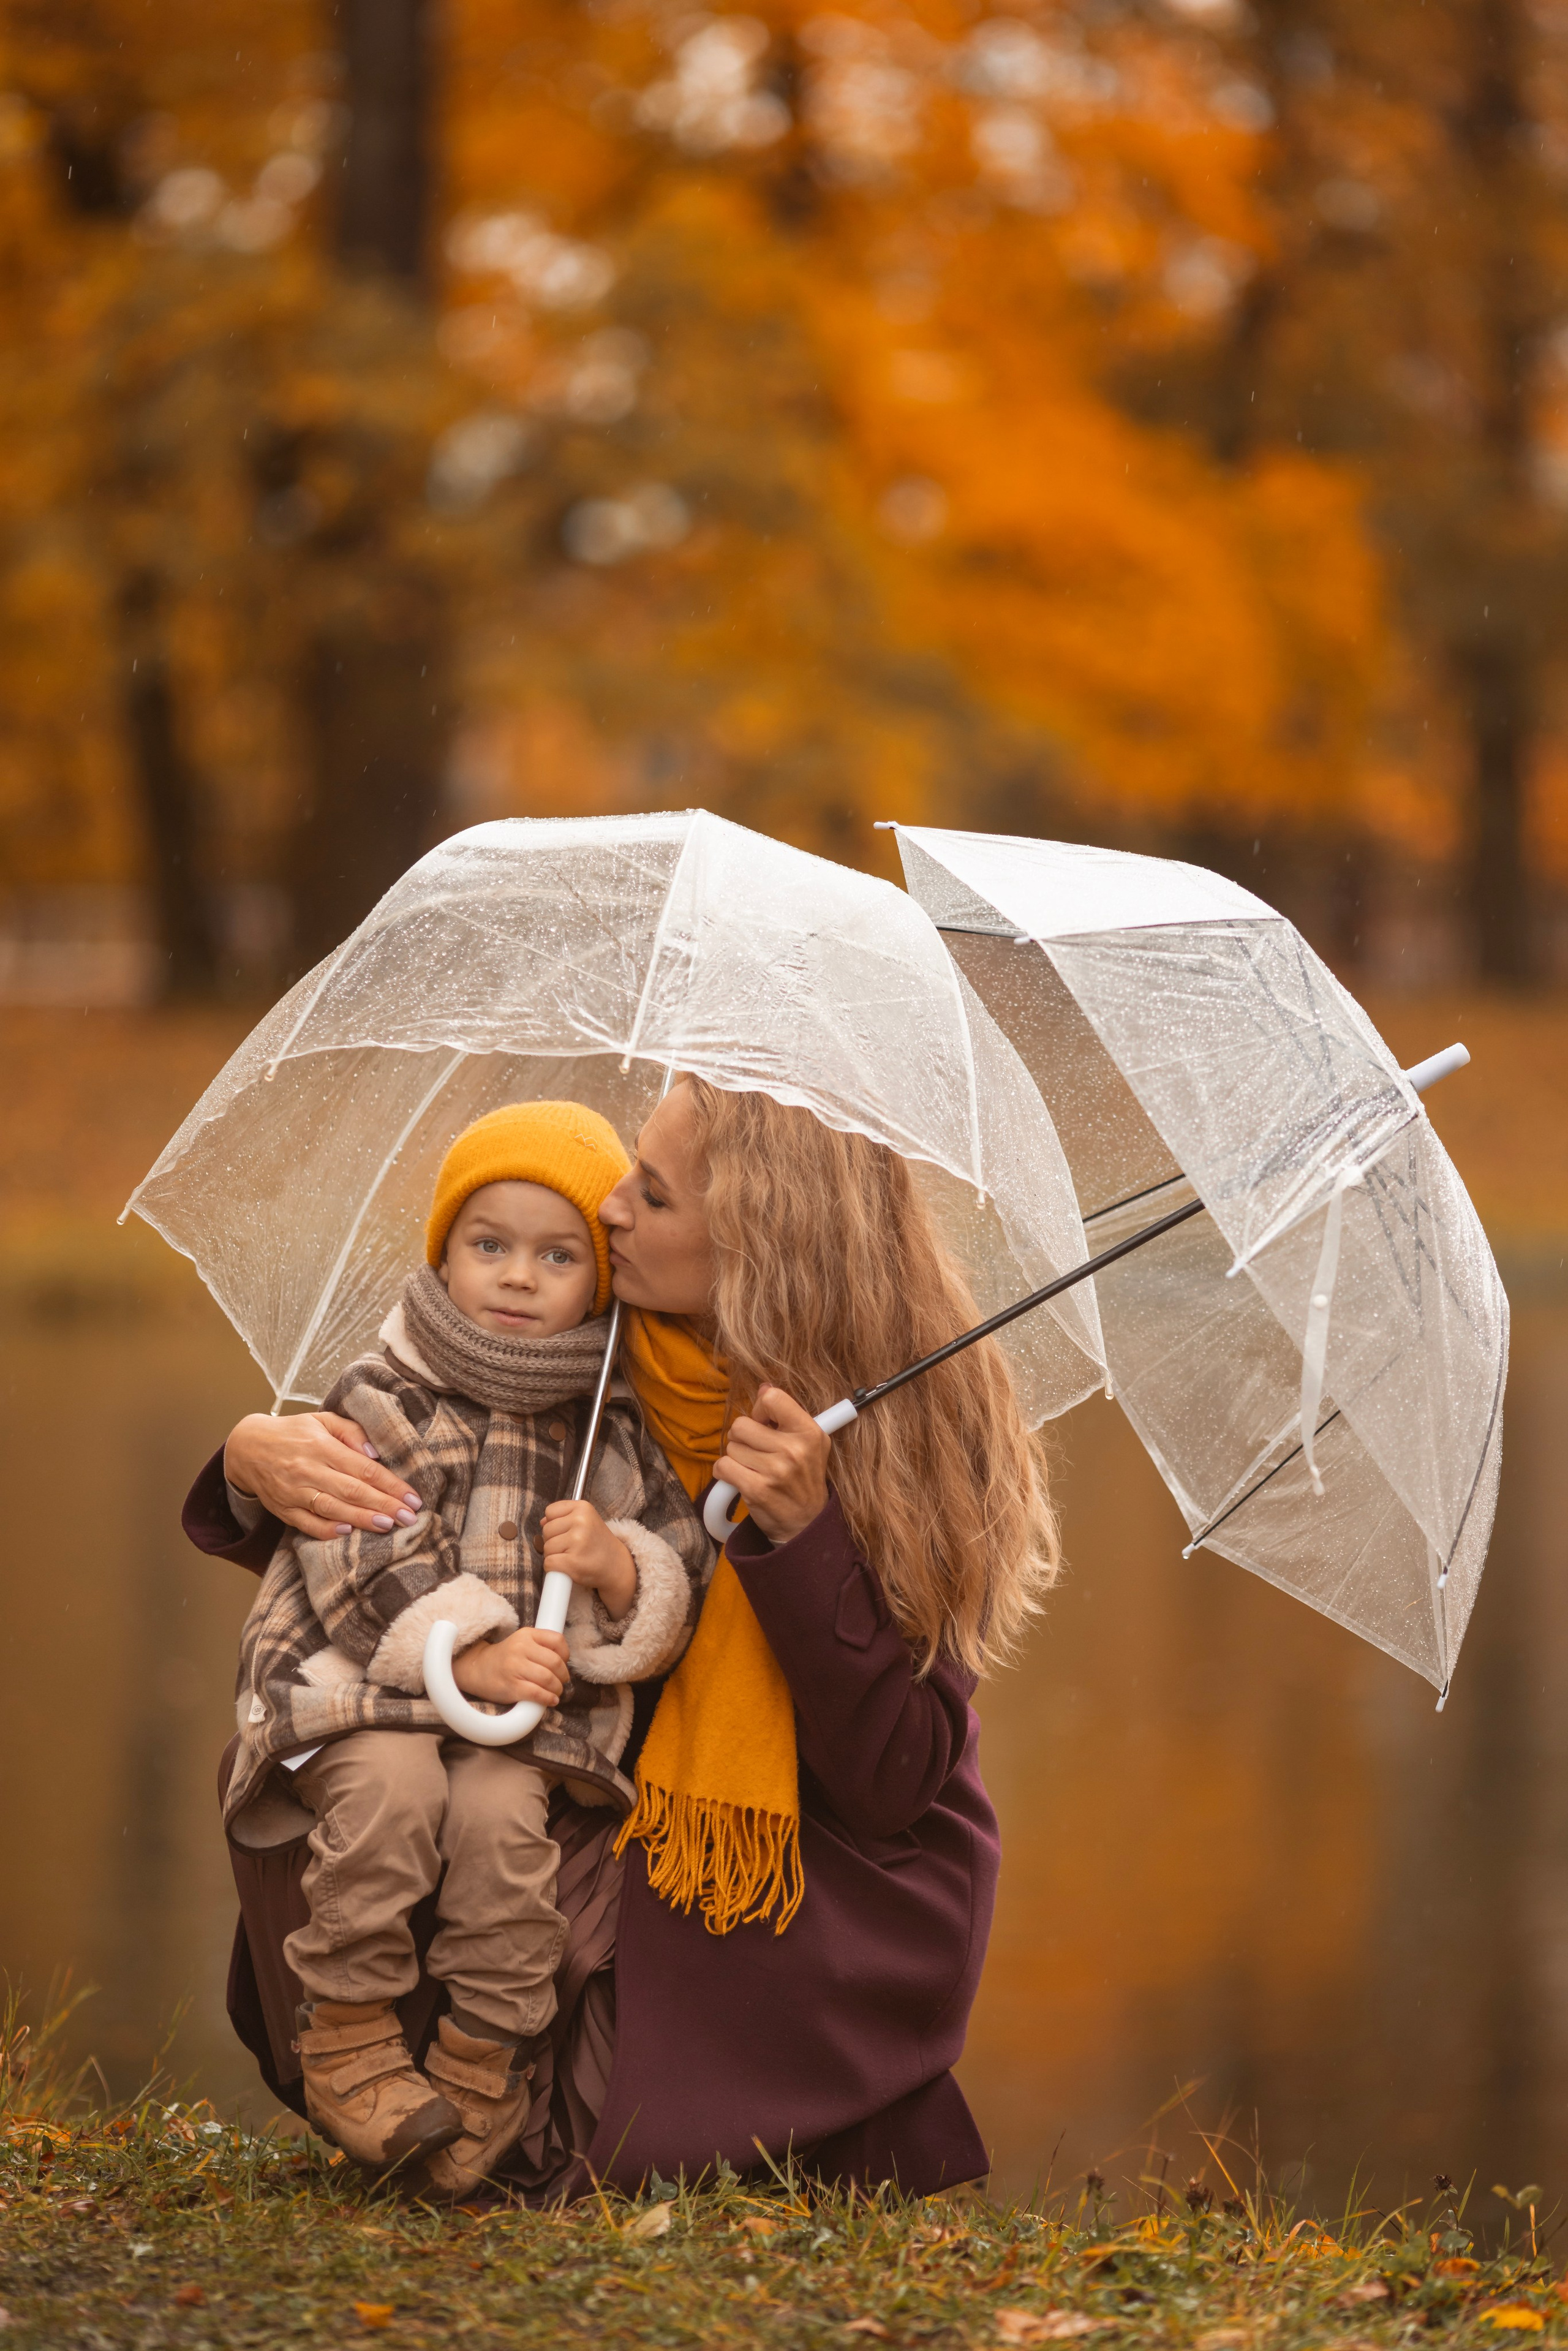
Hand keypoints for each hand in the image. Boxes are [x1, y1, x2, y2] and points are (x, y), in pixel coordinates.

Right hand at [223, 1411, 422, 1539]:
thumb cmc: (293, 1432)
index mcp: (321, 1446)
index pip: (363, 1468)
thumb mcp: (323, 1420)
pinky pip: (307, 1524)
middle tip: (410, 1517)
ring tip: (388, 1526)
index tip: (413, 1497)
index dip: (391, 1484)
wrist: (248, 1448)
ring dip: (361, 1519)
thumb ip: (352, 1432)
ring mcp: (293, 1492)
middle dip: (384, 1505)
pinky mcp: (282, 1509)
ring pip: (332, 1509)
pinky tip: (348, 1533)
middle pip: (352, 1490)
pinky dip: (327, 1530)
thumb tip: (375, 1454)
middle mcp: (307, 1469)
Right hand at [451, 1625, 569, 1709]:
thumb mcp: (521, 1642)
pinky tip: (551, 1700)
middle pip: (555, 1662)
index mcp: (526, 1635)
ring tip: (556, 1691)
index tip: (564, 1663)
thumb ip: (541, 1646)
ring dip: (557, 1688)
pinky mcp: (511, 1686)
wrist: (477, 1669)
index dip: (566, 1654)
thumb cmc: (505, 1658)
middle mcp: (520, 1648)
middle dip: (563, 1675)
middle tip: (562, 1681)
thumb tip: (565, 1662)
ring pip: (548, 1679)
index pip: (557, 1640)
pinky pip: (537, 1693)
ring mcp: (515, 1667)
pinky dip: (548, 1698)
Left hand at [541, 1500, 636, 1617]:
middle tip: (571, 1547)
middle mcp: (581, 1521)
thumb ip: (564, 1517)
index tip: (568, 1531)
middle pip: (546, 1530)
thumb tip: (542, 1522)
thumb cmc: (598, 1543)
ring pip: (546, 1548)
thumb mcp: (587, 1520)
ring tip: (572, 1556)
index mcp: (583, 1507)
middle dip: (554, 1540)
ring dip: (554, 1555)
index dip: (555, 1523)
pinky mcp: (573, 1562)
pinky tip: (568, 1567)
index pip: (550, 1511)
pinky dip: (554, 1568)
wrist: (616, 1565)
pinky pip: (548, 1563)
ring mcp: (577, 1542)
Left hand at [714, 1384, 829, 1546]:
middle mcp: (794, 1450)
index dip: (760, 1409)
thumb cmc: (803, 1478)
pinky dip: (726, 1472)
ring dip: (736, 1457)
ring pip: (731, 1446)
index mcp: (809, 1432)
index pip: (772, 1398)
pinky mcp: (757, 1489)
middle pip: (742, 1424)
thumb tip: (764, 1387)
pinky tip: (740, 1479)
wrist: (806, 1523)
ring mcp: (775, 1471)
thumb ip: (787, 1415)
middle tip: (757, 1452)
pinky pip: (723, 1466)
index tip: (764, 1424)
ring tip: (754, 1469)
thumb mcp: (810, 1443)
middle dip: (743, 1437)